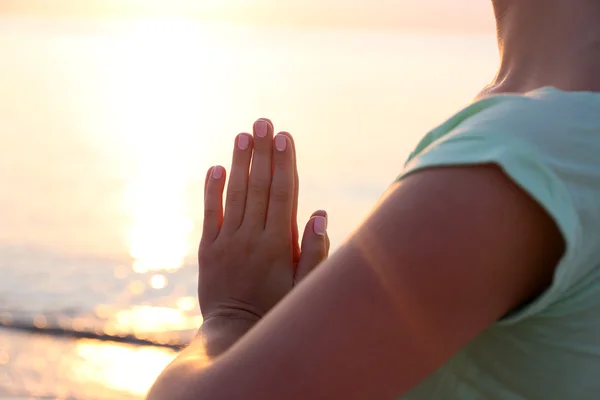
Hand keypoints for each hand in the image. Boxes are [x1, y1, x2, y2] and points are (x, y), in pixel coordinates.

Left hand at [198, 119, 329, 323]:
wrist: (233, 335)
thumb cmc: (277, 313)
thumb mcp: (304, 288)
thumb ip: (314, 252)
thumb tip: (318, 214)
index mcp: (277, 244)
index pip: (282, 194)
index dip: (284, 163)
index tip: (284, 136)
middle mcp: (251, 237)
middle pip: (258, 186)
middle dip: (262, 152)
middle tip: (263, 122)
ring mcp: (226, 242)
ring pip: (234, 194)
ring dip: (239, 162)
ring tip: (243, 134)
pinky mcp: (208, 250)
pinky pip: (210, 214)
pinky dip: (212, 190)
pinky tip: (216, 167)